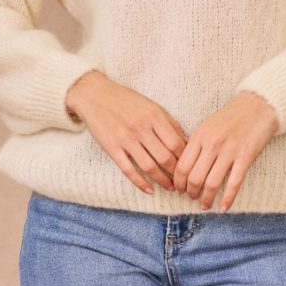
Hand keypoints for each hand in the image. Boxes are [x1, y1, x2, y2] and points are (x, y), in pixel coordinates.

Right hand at [66, 71, 189, 196]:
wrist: (95, 95)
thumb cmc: (127, 100)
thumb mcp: (151, 106)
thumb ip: (169, 123)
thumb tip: (188, 143)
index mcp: (154, 115)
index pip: (176, 143)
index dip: (186, 159)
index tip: (190, 168)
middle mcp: (141, 127)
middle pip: (165, 157)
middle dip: (177, 174)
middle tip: (183, 183)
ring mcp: (125, 138)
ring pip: (149, 166)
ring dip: (162, 181)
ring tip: (170, 188)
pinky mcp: (111, 147)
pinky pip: (128, 170)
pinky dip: (141, 183)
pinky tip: (150, 190)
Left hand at [173, 90, 278, 212]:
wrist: (258, 105)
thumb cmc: (232, 116)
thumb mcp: (208, 125)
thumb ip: (197, 144)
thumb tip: (185, 167)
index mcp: (200, 135)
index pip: (182, 166)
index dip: (178, 182)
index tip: (179, 190)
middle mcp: (212, 143)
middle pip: (194, 177)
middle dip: (190, 192)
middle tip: (191, 198)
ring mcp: (229, 151)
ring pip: (211, 184)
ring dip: (206, 199)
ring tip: (205, 204)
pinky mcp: (245, 157)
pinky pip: (234, 184)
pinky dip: (227, 199)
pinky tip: (223, 208)